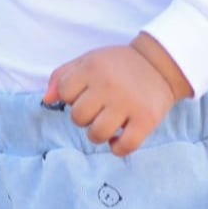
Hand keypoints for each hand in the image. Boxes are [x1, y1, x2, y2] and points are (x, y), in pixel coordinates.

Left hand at [43, 34, 192, 156]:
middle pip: (78, 117)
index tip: (86, 94)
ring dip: (99, 134)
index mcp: (93, 68)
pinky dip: (117, 148)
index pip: (64, 93)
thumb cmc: (119, 65)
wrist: (160, 65)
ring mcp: (128, 104)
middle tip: (99, 109)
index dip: (71, 97)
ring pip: (96, 134)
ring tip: (108, 124)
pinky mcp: (146, 120)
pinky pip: (123, 146)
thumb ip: (63, 75)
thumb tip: (46, 99)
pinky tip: (119, 137)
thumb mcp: (89, 60)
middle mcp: (109, 85)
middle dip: (85, 117)